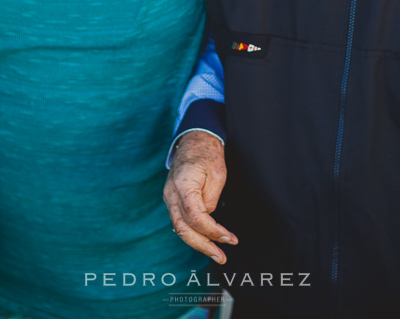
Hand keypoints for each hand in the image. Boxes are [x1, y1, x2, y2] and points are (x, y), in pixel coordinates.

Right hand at [163, 131, 236, 263]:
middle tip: (222, 257)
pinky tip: (208, 241)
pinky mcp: (173, 201)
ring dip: (199, 243)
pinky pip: (181, 221)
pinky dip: (194, 233)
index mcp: (183, 185)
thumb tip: (209, 221)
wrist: (194, 141)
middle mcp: (171, 194)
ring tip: (218, 253)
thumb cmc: (207, 155)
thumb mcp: (217, 175)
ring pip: (180, 228)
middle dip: (203, 246)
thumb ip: (211, 200)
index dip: (212, 232)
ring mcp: (169, 198)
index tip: (230, 238)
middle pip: (183, 229)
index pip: (195, 217)